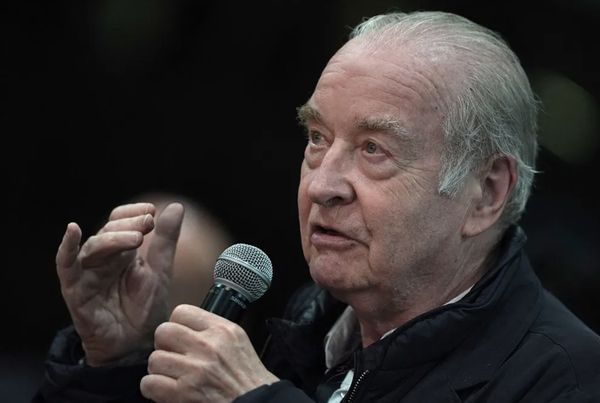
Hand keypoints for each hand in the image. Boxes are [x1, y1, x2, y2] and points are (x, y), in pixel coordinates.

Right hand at [56, 202, 183, 365]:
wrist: (136, 345)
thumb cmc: (145, 309)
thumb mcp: (161, 270)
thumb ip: (166, 240)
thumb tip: (177, 206)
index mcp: (122, 252)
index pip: (122, 222)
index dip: (134, 213)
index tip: (152, 211)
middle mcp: (103, 259)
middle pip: (108, 232)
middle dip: (129, 225)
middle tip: (148, 223)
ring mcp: (88, 273)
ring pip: (94, 246)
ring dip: (113, 238)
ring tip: (137, 237)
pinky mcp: (75, 290)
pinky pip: (66, 266)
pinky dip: (67, 248)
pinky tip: (72, 231)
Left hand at [140, 304, 278, 402]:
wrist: (256, 402)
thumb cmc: (247, 377)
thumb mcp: (237, 341)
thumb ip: (212, 330)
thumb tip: (185, 327)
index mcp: (221, 330)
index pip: (181, 312)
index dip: (176, 325)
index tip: (180, 337)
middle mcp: (207, 346)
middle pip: (163, 332)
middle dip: (164, 345)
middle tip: (172, 356)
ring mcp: (194, 369)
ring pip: (154, 359)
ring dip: (160, 369)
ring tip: (172, 375)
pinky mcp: (184, 393)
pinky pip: (149, 383)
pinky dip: (153, 388)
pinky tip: (166, 390)